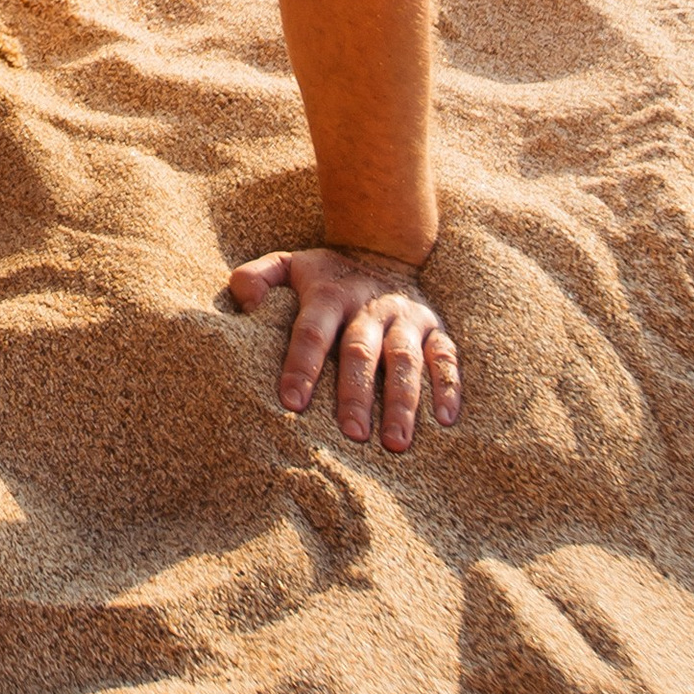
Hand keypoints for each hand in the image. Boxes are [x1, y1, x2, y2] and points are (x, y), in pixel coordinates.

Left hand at [229, 244, 461, 453]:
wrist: (382, 251)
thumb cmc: (326, 275)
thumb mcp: (289, 265)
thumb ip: (257, 277)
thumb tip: (245, 302)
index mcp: (330, 294)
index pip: (312, 331)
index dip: (302, 365)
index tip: (292, 402)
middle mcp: (370, 306)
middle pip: (361, 350)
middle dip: (356, 392)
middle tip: (351, 434)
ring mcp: (406, 318)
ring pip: (406, 359)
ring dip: (403, 400)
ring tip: (396, 441)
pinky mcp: (435, 329)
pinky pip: (447, 357)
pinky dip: (448, 386)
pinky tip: (445, 419)